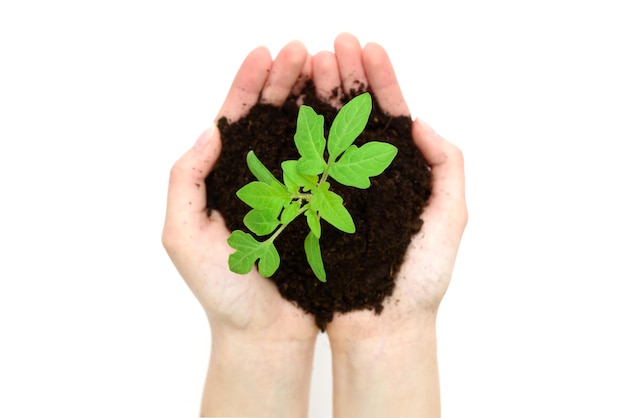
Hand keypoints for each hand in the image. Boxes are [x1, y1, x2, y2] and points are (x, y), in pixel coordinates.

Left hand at [163, 41, 321, 416]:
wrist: (266, 331)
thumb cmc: (222, 289)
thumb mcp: (183, 234)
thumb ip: (186, 180)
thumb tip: (210, 131)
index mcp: (226, 177)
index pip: (237, 119)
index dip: (248, 84)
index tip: (265, 55)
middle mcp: (262, 177)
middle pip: (274, 116)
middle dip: (285, 79)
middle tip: (303, 51)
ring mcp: (295, 190)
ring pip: (305, 133)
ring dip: (314, 97)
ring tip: (328, 67)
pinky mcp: (323, 208)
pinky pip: (332, 166)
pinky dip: (338, 136)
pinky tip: (347, 111)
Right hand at [323, 33, 466, 416]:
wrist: (379, 327)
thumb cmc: (419, 279)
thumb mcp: (449, 216)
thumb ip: (446, 165)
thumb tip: (421, 122)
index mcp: (398, 171)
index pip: (388, 114)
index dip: (379, 80)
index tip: (368, 49)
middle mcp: (363, 175)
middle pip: (352, 115)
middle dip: (344, 77)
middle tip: (333, 45)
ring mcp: (333, 191)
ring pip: (323, 133)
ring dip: (317, 96)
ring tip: (307, 62)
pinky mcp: (308, 210)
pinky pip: (298, 168)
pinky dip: (293, 136)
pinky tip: (288, 106)